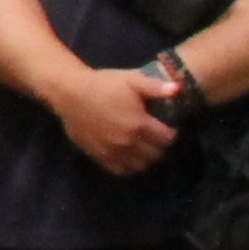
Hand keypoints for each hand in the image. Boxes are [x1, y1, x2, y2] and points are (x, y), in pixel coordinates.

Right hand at [59, 64, 178, 177]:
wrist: (69, 92)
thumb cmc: (103, 84)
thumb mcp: (131, 79)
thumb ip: (156, 87)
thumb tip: (179, 89)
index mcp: (140, 124)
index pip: (166, 139)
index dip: (170, 133)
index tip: (167, 127)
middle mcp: (128, 142)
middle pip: (155, 154)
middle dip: (159, 146)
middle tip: (156, 137)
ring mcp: (113, 151)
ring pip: (140, 165)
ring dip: (145, 158)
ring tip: (143, 148)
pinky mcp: (99, 156)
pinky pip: (120, 170)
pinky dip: (128, 166)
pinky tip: (128, 156)